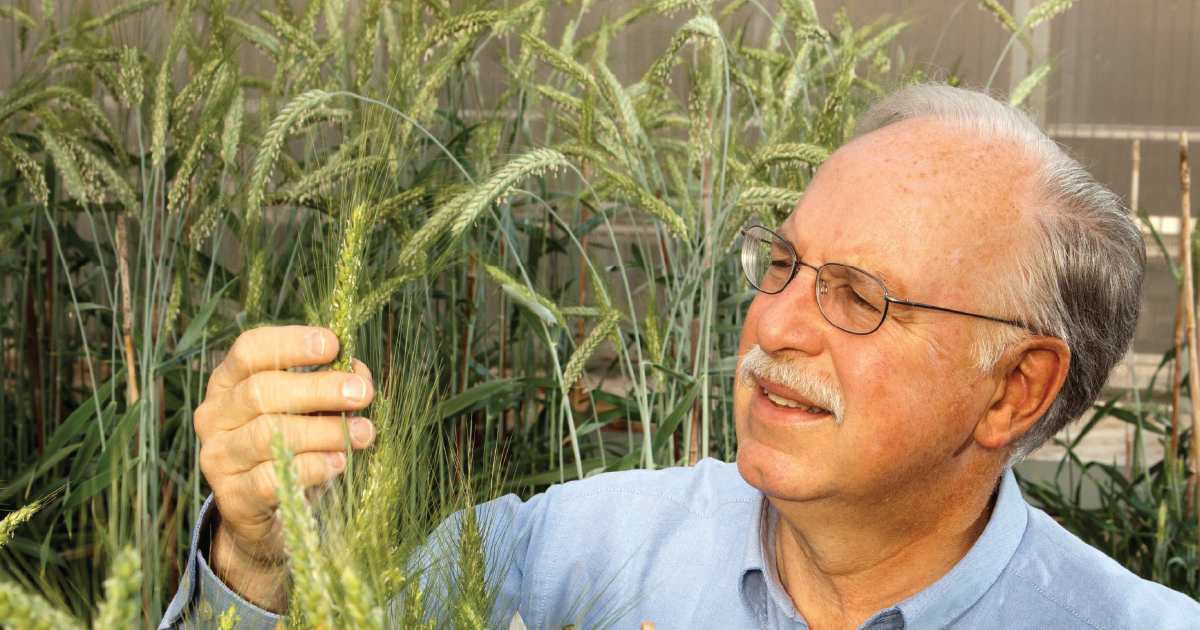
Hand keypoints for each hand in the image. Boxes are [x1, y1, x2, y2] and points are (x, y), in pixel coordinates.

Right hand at [194, 326, 375, 611]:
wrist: (267, 512)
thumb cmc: (294, 444)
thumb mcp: (311, 409)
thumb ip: (331, 384)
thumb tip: (357, 372)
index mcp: (228, 381)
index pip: (250, 350)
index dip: (291, 342)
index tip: (333, 344)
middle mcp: (214, 415)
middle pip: (261, 391)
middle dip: (318, 389)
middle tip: (362, 393)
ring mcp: (217, 457)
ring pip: (267, 435)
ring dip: (323, 431)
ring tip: (364, 432)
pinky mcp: (231, 498)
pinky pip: (270, 479)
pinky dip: (311, 467)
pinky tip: (339, 460)